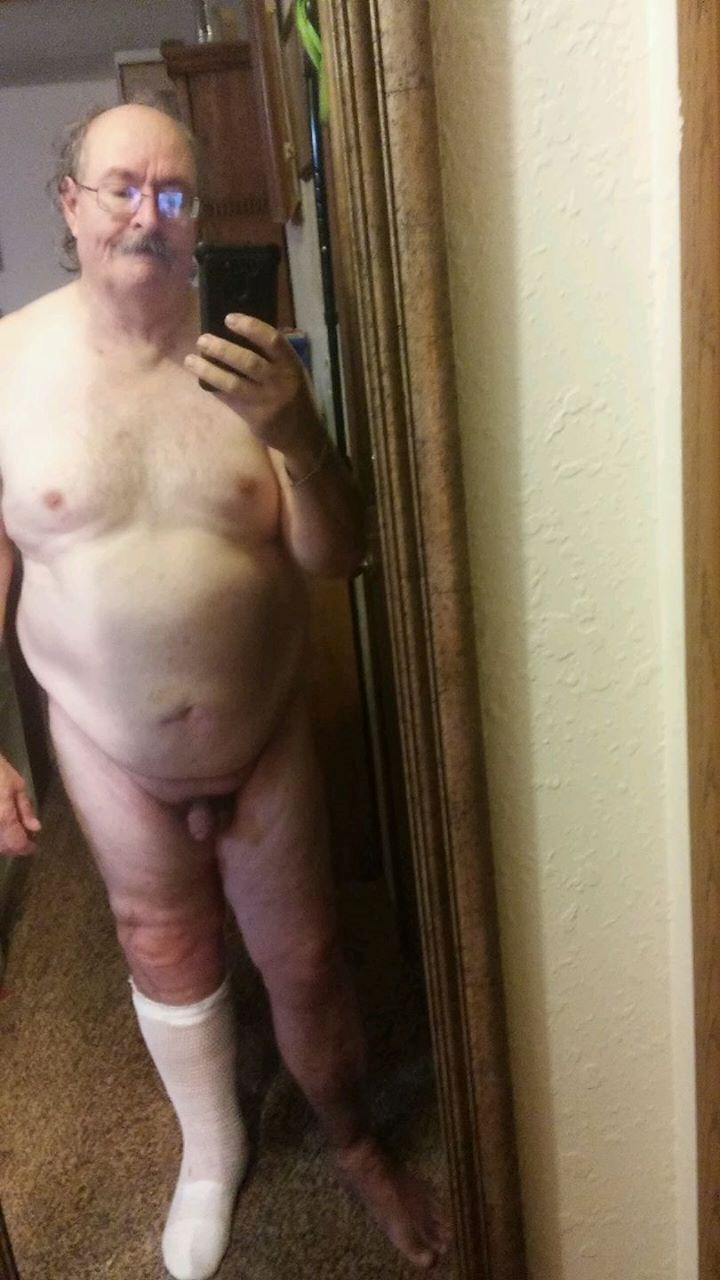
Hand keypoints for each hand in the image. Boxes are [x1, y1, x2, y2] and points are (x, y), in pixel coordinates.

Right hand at [0, 756, 40, 855]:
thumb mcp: (17, 785)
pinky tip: (1, 827)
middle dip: (14, 847)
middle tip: (24, 838)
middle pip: (3, 849)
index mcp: (4, 819)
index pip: (17, 844)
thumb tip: (35, 829)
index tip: (34, 846)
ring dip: (3, 844)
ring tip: (11, 833)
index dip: (27, 848)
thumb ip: (26, 809)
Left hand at [184, 314, 319, 454]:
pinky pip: (230, 400)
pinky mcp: (255, 418)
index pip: (272, 340)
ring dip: (209, 370)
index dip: (250, 327)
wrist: (302, 434)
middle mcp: (280, 381)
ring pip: (233, 383)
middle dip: (222, 349)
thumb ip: (273, 358)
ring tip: (190, 360)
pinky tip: (202, 380)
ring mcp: (267, 402)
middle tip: (202, 340)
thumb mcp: (293, 373)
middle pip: (248, 361)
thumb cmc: (294, 396)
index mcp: (291, 364)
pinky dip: (215, 389)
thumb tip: (235, 337)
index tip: (228, 319)